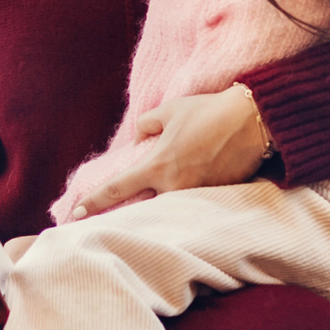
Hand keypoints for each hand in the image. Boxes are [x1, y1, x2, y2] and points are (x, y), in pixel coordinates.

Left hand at [68, 87, 269, 217]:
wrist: (252, 123)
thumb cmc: (208, 113)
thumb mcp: (169, 110)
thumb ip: (146, 124)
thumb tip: (140, 139)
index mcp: (157, 167)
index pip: (117, 189)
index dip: (94, 202)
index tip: (77, 212)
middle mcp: (174, 187)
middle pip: (141, 207)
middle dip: (126, 213)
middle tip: (108, 219)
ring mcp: (196, 196)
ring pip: (167, 207)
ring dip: (157, 206)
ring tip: (152, 207)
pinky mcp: (215, 198)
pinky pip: (192, 203)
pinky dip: (184, 200)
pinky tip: (186, 195)